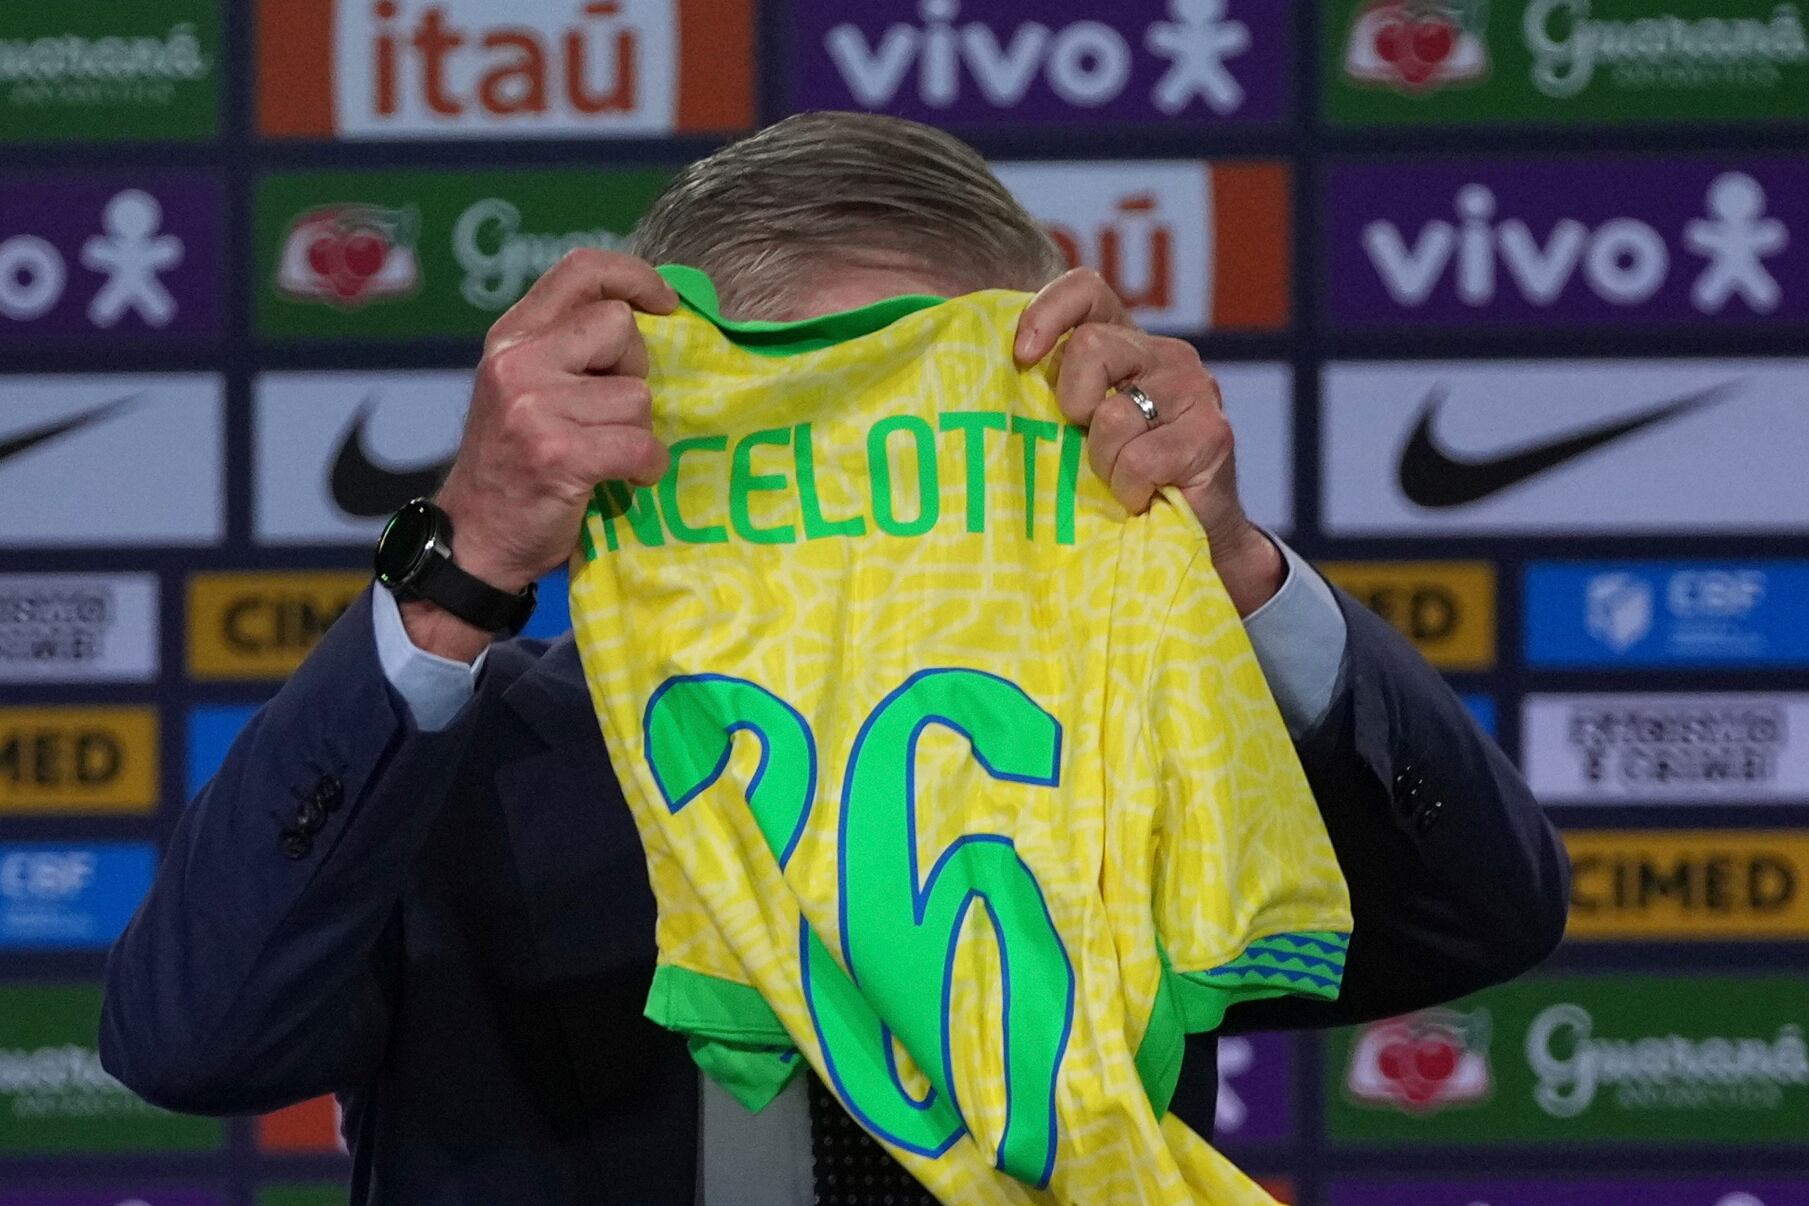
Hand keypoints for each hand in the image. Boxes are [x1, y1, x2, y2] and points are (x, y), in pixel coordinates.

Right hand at [405, 250, 678, 659]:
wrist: (473, 539)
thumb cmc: (512, 466)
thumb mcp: (523, 389)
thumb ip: (566, 349)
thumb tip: (645, 319)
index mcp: (511, 337)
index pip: (580, 271)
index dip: (633, 276)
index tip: (664, 302)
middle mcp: (517, 362)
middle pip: (620, 329)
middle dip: (633, 372)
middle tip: (609, 415)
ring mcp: (534, 408)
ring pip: (636, 396)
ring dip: (636, 432)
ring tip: (605, 456)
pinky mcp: (558, 455)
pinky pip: (641, 445)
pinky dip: (645, 467)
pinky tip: (624, 479)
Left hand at [1014, 269, 1284, 616]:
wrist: (1193, 537)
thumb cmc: (1118, 481)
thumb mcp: (1075, 430)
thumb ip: (1047, 396)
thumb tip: (975, 378)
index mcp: (1128, 344)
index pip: (1087, 290)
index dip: (1047, 312)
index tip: (1023, 357)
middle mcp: (1166, 356)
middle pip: (1092, 345)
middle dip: (1072, 403)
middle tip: (1084, 442)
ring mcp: (1194, 391)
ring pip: (1113, 413)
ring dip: (1102, 461)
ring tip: (1117, 479)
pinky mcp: (1212, 434)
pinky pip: (1140, 458)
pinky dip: (1128, 488)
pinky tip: (1141, 496)